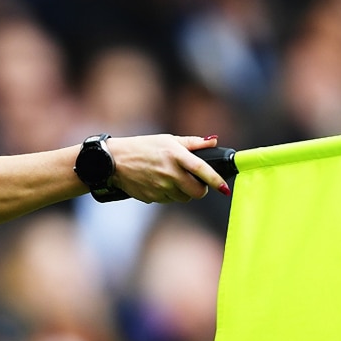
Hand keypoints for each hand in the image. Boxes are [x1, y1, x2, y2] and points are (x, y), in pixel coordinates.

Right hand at [106, 134, 228, 202]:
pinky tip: (159, 183)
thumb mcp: (167, 140)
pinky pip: (168, 200)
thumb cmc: (142, 147)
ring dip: (183, 192)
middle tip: (196, 183)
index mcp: (175, 155)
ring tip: (172, 179)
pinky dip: (168, 194)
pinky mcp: (152, 197)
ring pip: (183, 198)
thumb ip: (192, 143)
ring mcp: (160, 187)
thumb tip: (213, 141)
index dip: (215, 180)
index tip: (224, 188)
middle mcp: (169, 173)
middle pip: (196, 192)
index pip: (201, 169)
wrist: (115, 161)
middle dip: (200, 190)